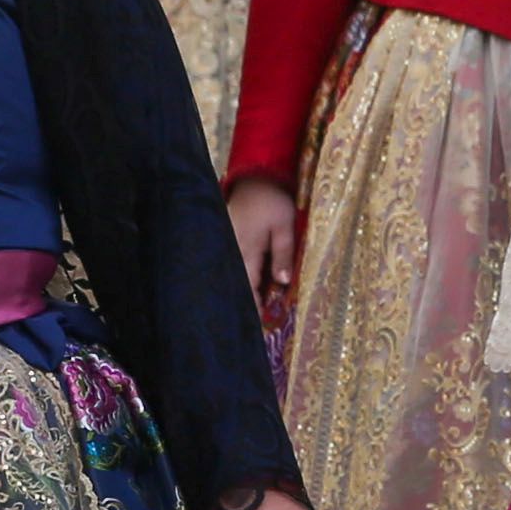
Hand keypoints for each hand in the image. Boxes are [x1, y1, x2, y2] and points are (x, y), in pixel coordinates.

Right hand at [225, 173, 303, 316]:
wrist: (254, 180)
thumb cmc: (273, 202)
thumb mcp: (285, 227)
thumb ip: (282, 254)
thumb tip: (282, 283)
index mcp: (247, 251)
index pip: (248, 289)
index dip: (253, 309)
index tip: (258, 328)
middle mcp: (232, 252)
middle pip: (235, 287)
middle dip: (244, 305)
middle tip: (253, 326)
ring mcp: (226, 247)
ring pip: (231, 278)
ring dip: (239, 292)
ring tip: (248, 311)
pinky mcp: (225, 242)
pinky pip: (230, 266)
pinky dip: (236, 279)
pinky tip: (242, 286)